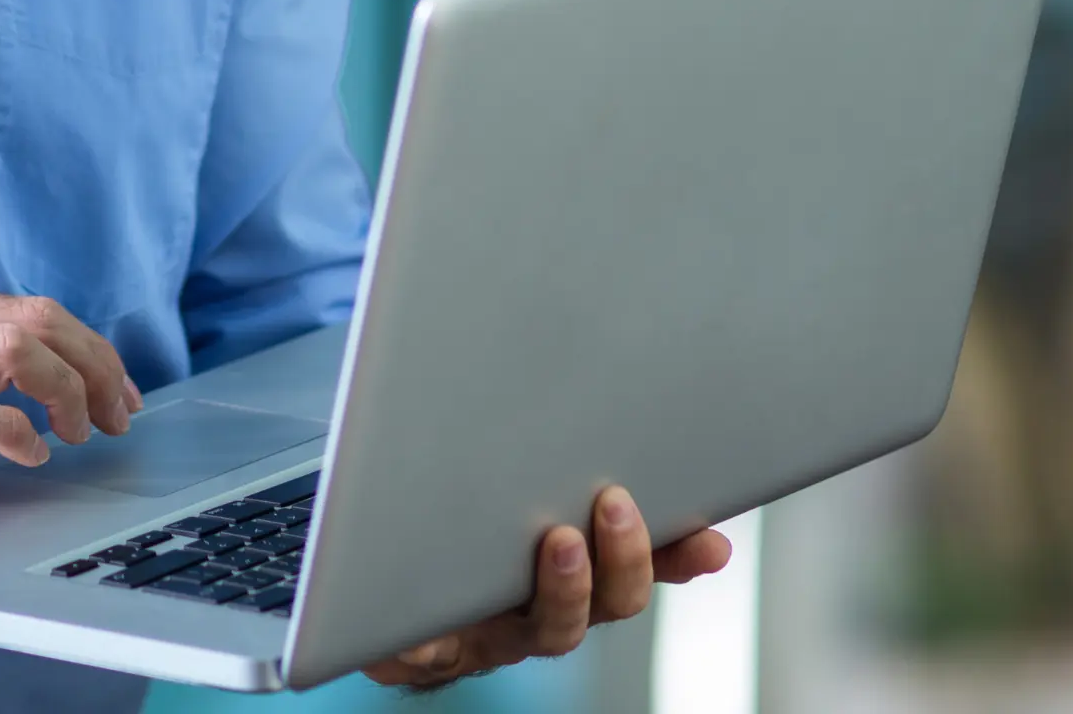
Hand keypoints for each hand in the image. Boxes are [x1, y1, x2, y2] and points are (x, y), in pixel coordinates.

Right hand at [0, 288, 141, 547]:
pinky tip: (32, 455)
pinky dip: (17, 432)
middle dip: (95, 366)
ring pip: (17, 347)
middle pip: (38, 320)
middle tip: (117, 415)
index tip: (117, 390)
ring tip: (80, 432)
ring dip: (67, 391)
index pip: (32, 309)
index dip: (89, 347)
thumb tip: (24, 408)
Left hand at [363, 486, 732, 689]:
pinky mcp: (424, 648)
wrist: (362, 577)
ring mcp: (489, 634)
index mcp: (569, 571)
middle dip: (624, 558)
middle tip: (618, 504)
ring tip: (559, 541)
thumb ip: (559, 463)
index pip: (640, 564)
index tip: (711, 539)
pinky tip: (424, 611)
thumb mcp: (508, 487)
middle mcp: (540, 610)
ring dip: (564, 588)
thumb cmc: (447, 527)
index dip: (678, 555)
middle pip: (607, 604)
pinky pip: (430, 648)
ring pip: (548, 630)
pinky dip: (428, 635)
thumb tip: (634, 423)